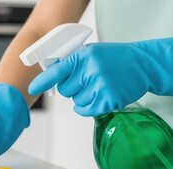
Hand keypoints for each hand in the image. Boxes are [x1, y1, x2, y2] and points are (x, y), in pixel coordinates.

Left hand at [28, 38, 172, 115]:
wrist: (143, 64)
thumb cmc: (114, 58)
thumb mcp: (92, 53)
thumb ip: (72, 63)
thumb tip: (51, 75)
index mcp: (83, 57)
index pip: (57, 71)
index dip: (42, 81)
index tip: (31, 89)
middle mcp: (90, 71)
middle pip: (65, 90)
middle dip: (73, 88)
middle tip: (88, 80)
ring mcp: (100, 86)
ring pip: (75, 101)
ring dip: (83, 97)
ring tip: (99, 85)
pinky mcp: (108, 100)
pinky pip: (84, 110)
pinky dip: (87, 107)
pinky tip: (98, 97)